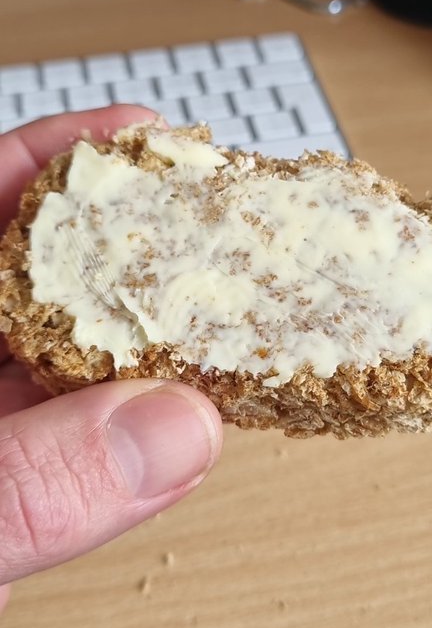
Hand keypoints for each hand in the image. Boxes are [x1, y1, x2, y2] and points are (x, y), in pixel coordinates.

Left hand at [0, 107, 221, 613]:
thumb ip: (25, 489)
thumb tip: (176, 430)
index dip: (55, 159)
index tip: (143, 139)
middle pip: (23, 276)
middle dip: (119, 253)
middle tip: (214, 239)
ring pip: (44, 359)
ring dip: (125, 348)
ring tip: (212, 326)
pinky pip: (49, 437)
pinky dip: (107, 428)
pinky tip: (160, 422)